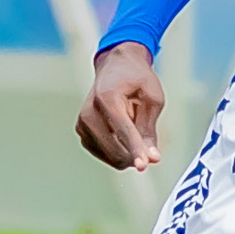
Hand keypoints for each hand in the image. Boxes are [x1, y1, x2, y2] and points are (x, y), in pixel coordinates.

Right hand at [74, 42, 164, 170]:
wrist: (115, 66)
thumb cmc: (137, 79)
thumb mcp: (153, 98)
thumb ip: (150, 129)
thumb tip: (152, 159)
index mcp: (107, 97)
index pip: (123, 130)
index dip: (135, 150)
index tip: (143, 166)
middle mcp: (89, 112)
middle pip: (114, 149)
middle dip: (136, 155)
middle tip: (152, 151)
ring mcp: (82, 124)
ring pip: (111, 156)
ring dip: (129, 152)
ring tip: (134, 127)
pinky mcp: (81, 133)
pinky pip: (105, 155)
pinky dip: (119, 151)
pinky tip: (124, 135)